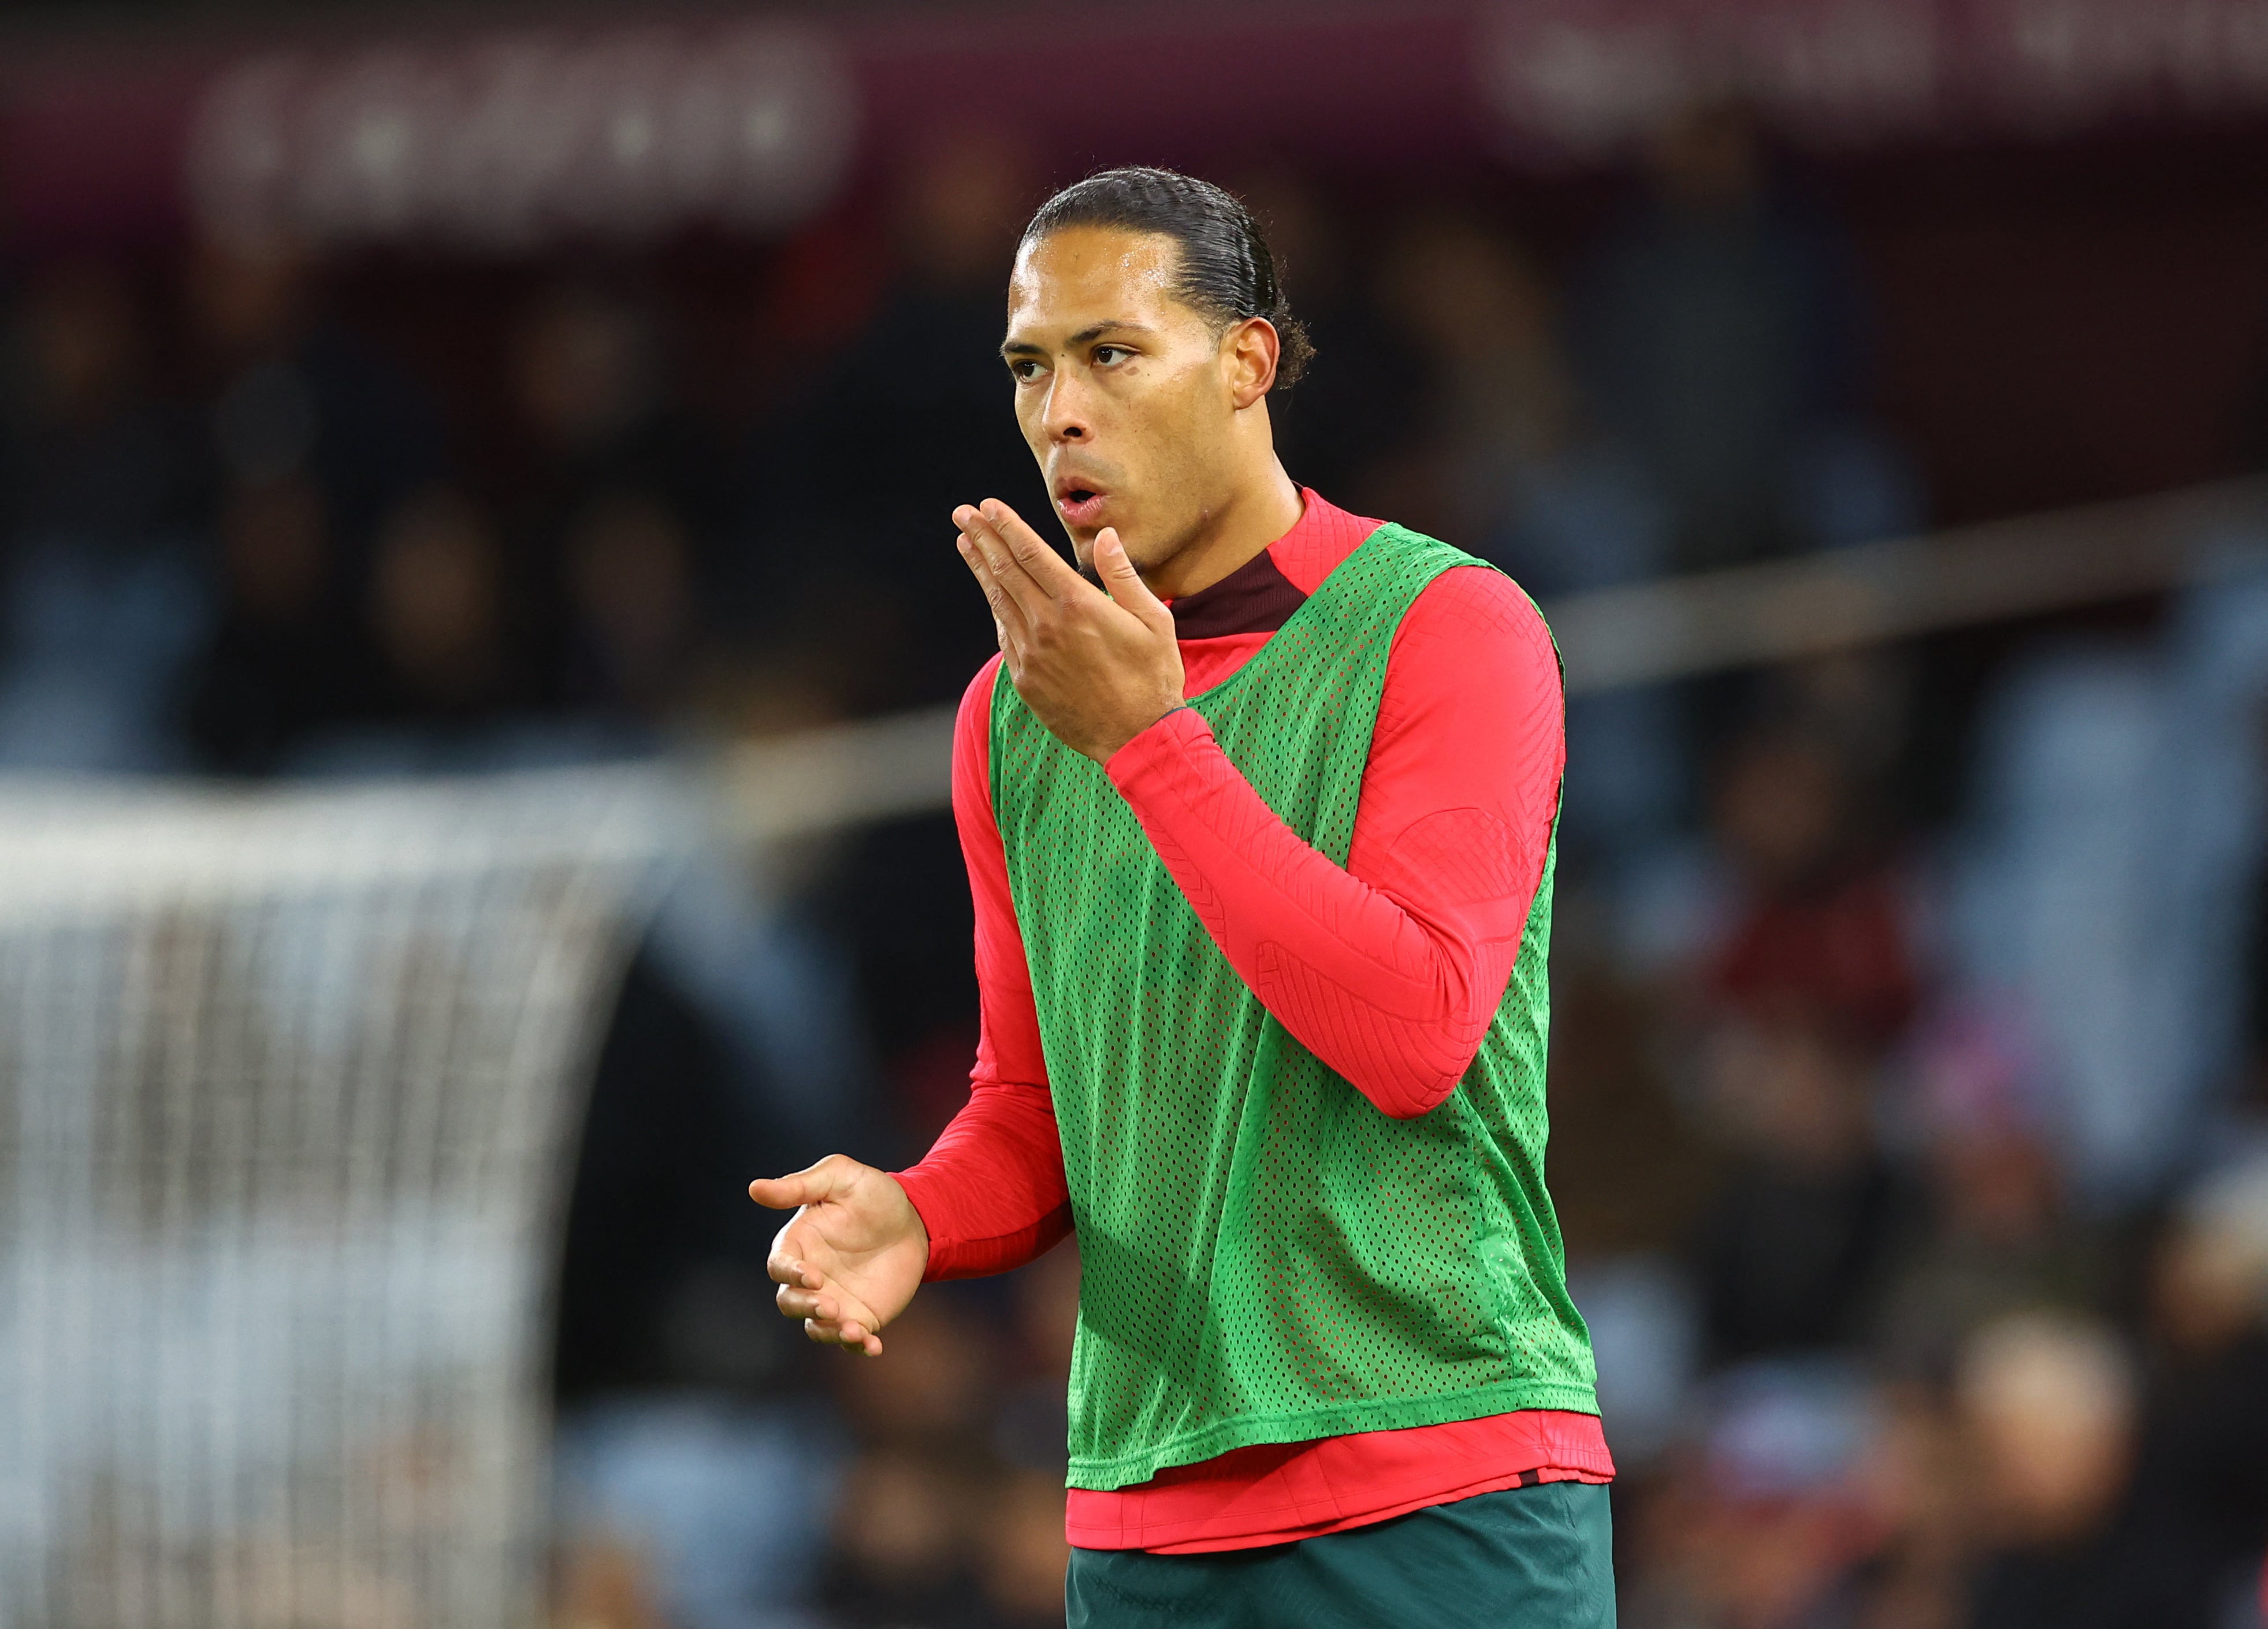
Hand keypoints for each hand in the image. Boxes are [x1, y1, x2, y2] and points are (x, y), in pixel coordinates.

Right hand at [751, 1155, 928, 1356]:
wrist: (917, 1220)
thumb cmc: (873, 1194)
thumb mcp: (840, 1177)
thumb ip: (800, 1185)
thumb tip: (755, 1188)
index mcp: (799, 1244)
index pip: (780, 1265)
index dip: (791, 1273)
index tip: (813, 1276)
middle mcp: (810, 1277)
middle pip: (790, 1302)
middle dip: (806, 1307)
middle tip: (831, 1305)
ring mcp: (833, 1300)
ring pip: (816, 1326)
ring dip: (830, 1332)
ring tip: (855, 1331)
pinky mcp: (860, 1316)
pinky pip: (851, 1339)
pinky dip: (858, 1346)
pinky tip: (873, 1346)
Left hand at [954, 499, 1184, 762]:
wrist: (1138, 740)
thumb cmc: (1154, 677)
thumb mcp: (1153, 620)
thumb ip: (1123, 574)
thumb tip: (1104, 535)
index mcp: (1078, 604)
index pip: (1031, 553)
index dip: (1006, 526)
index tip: (987, 506)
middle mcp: (1047, 625)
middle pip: (1006, 571)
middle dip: (982, 538)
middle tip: (963, 515)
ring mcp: (1032, 654)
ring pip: (999, 601)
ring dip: (981, 569)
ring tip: (966, 544)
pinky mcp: (1026, 680)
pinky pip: (1005, 635)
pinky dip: (996, 608)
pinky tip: (992, 594)